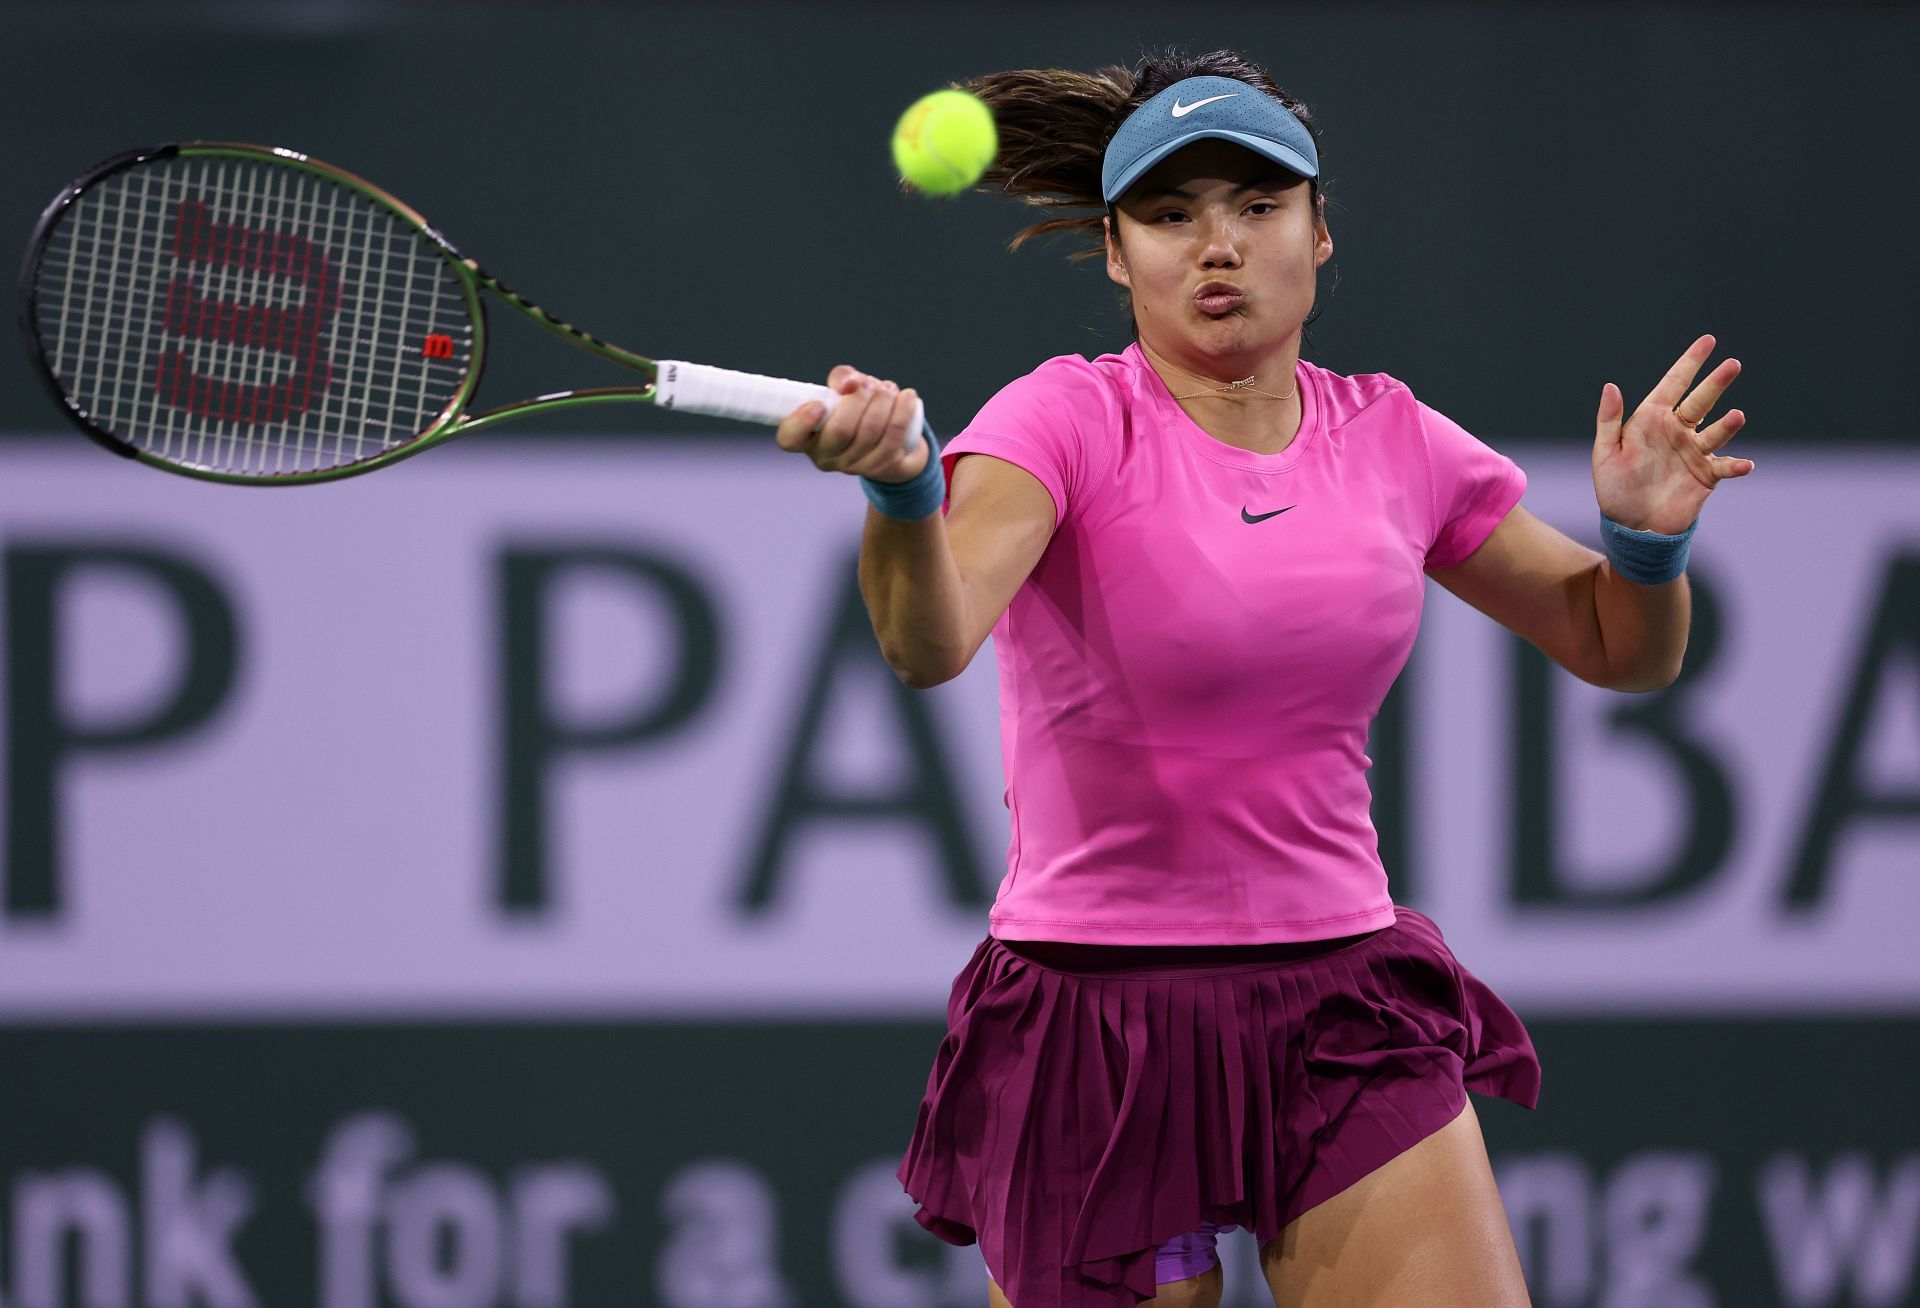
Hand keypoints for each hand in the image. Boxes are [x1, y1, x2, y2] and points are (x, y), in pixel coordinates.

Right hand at [774, 365, 928, 483]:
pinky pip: (893, 439)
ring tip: (888, 389)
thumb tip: (849, 384)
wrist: (892, 439)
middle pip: (840, 431)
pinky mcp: (879, 467)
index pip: (790, 438)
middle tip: (869, 385)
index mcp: (807, 437)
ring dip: (883, 403)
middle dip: (859, 400)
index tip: (818, 404)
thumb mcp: (845, 389)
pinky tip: (907, 397)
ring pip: (870, 432)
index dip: (800, 423)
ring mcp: (853, 465)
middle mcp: (825, 456)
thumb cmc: (859, 409)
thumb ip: (842, 378)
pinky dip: (902, 414)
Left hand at [1593, 334, 1752, 534]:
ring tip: (1738, 416)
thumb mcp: (1605, 453)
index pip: (1674, 384)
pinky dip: (1735, 465)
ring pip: (1716, 431)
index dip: (1690, 362)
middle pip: (1701, 401)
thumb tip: (1610, 386)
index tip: (1708, 340)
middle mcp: (1677, 431)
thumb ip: (1609, 420)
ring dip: (1728, 424)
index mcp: (1652, 420)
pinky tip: (1745, 464)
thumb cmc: (1615, 488)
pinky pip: (1724, 467)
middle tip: (1732, 364)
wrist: (1631, 526)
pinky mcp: (1706, 476)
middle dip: (1716, 383)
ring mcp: (1694, 452)